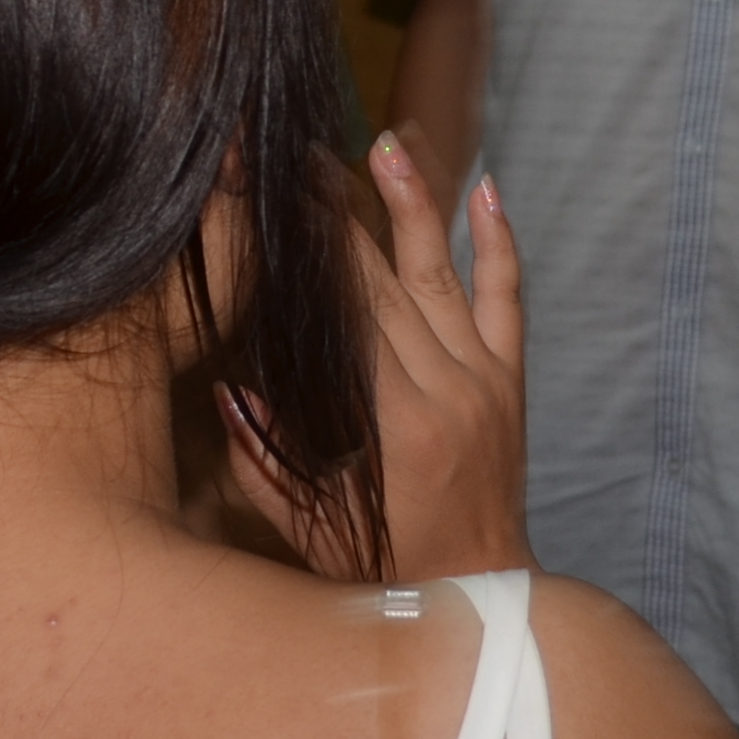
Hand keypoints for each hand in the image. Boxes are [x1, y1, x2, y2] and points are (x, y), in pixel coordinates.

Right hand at [224, 136, 527, 582]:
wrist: (480, 592)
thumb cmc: (383, 569)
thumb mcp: (307, 527)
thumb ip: (261, 460)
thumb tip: (228, 385)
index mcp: (396, 426)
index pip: (348, 317)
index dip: (313, 256)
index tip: (280, 204)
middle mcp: (447, 390)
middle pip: (387, 282)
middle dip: (341, 217)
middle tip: (304, 160)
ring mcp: (485, 379)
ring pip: (443, 274)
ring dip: (411, 205)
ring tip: (384, 146)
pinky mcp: (510, 380)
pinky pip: (507, 297)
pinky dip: (498, 242)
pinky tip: (485, 190)